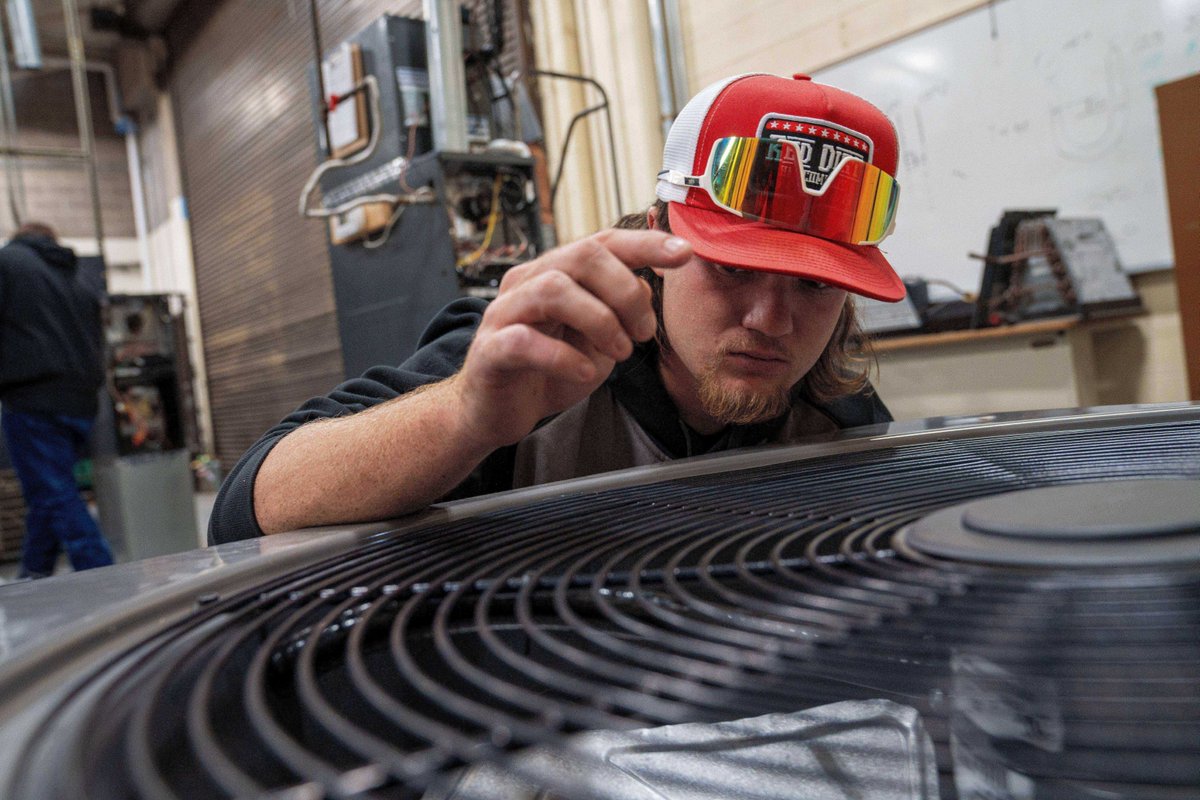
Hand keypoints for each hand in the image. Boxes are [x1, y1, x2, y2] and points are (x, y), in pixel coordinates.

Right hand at [451, 228, 691, 448]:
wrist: (496, 412)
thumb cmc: (547, 371)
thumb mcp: (597, 339)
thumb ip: (619, 309)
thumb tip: (649, 284)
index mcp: (554, 273)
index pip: (601, 242)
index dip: (645, 244)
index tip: (684, 253)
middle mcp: (527, 283)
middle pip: (581, 256)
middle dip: (625, 291)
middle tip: (644, 332)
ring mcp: (504, 314)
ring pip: (554, 289)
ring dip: (600, 321)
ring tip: (620, 353)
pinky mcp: (490, 350)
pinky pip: (524, 340)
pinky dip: (563, 356)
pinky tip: (584, 372)